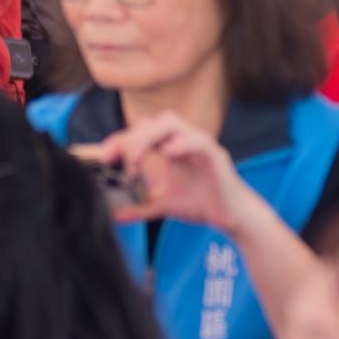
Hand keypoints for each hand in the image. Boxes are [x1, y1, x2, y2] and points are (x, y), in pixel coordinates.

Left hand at [95, 112, 260, 234]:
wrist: (231, 217)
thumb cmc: (202, 204)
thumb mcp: (162, 205)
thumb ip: (139, 208)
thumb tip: (115, 217)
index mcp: (173, 147)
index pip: (143, 130)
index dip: (121, 140)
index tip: (106, 159)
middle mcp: (186, 141)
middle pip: (155, 121)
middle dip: (133, 137)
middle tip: (121, 161)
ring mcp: (201, 146)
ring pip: (172, 123)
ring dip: (148, 137)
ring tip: (138, 159)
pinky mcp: (216, 157)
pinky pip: (198, 141)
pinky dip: (180, 144)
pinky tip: (167, 154)